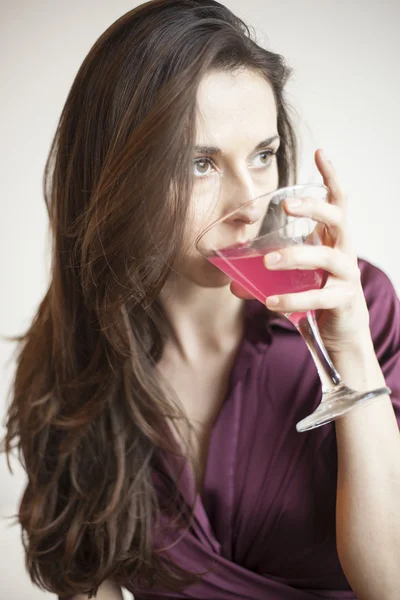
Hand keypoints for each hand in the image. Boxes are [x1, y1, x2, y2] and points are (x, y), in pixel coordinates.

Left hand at [230, 149, 371, 353]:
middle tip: (286, 206)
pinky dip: (293, 299)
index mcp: (332, 239)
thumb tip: (230, 279)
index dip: (330, 177)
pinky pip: (318, 297)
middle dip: (314, 208)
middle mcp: (344, 252)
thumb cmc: (317, 296)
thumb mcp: (294, 278)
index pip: (337, 202)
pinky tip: (270, 302)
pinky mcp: (343, 301)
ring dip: (296, 256)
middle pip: (338, 219)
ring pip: (327, 257)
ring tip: (267, 262)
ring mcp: (346, 276)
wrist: (341, 334)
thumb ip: (266, 274)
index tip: (319, 153)